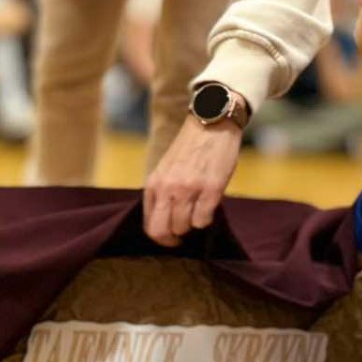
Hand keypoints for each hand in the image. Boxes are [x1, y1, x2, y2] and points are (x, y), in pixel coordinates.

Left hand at [143, 118, 242, 246]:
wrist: (211, 123)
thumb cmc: (190, 148)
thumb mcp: (165, 169)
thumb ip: (162, 193)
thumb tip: (165, 221)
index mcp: (154, 183)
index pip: (149, 225)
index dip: (161, 237)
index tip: (171, 237)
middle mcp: (168, 188)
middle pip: (162, 231)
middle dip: (173, 239)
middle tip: (183, 235)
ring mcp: (188, 189)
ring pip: (184, 228)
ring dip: (192, 225)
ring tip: (198, 210)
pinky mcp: (210, 189)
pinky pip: (203, 220)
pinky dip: (207, 218)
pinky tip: (209, 205)